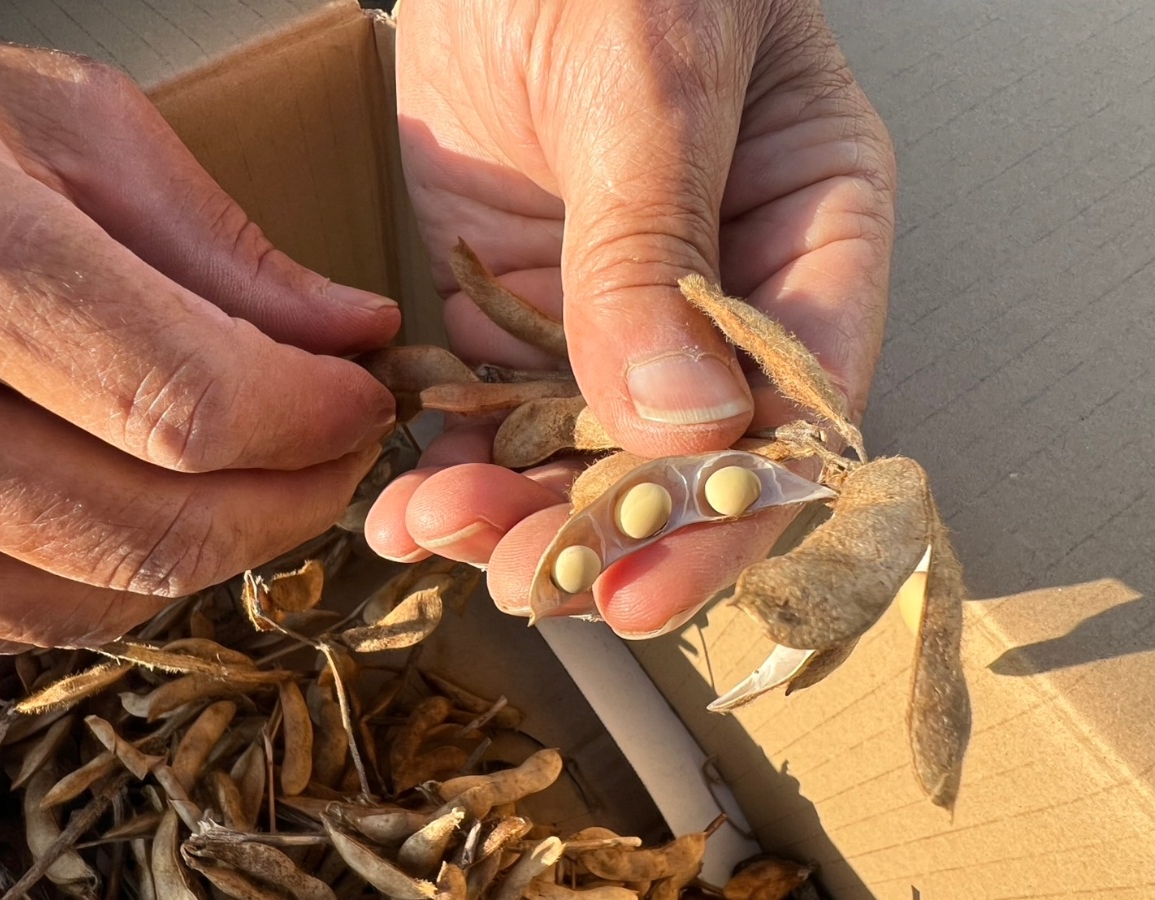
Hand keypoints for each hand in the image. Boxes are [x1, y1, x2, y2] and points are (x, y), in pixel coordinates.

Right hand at [0, 38, 398, 650]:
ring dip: (219, 549)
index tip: (363, 400)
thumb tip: (355, 334)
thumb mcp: (65, 131)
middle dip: (289, 502)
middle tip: (341, 449)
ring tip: (268, 475)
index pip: (184, 402)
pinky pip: (21, 618)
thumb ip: (221, 247)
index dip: (307, 420)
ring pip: (93, 596)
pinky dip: (123, 579)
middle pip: (149, 528)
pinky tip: (160, 504)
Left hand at [368, 0, 894, 635]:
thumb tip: (677, 422)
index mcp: (810, 241)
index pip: (795, 417)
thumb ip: (658, 247)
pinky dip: (456, 456)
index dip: (725, 515)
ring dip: (515, 509)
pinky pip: (497, 405)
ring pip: (581, 450)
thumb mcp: (653, 82)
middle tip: (527, 582)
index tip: (642, 582)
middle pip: (683, 459)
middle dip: (604, 533)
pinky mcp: (523, 300)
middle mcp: (722, 296)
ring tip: (437, 534)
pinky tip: (409, 489)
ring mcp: (617, 307)